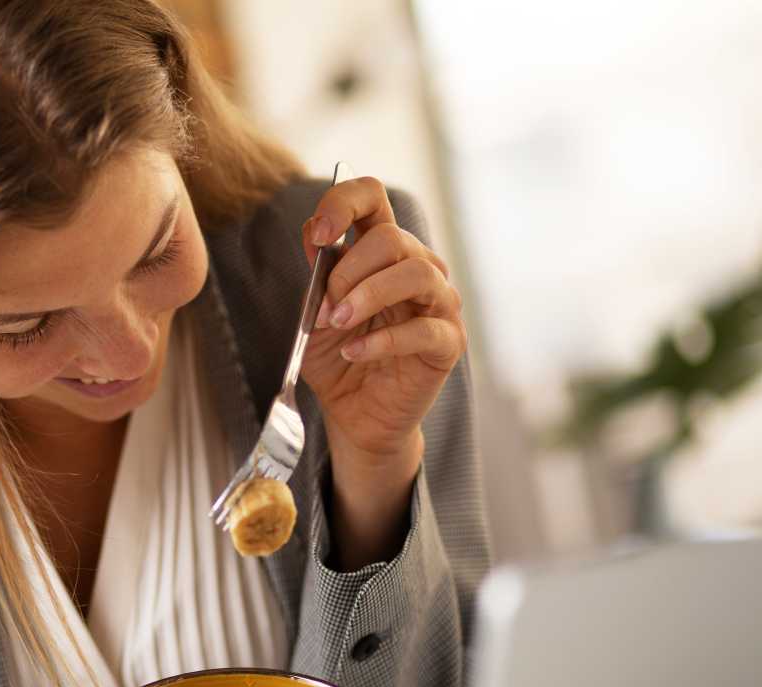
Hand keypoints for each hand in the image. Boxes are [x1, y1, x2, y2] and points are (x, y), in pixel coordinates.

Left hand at [298, 176, 466, 468]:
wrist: (354, 414)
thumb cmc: (338, 357)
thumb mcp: (314, 312)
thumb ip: (318, 273)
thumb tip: (316, 232)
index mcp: (380, 252)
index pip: (373, 198)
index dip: (345, 203)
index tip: (321, 235)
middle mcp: (415, 267)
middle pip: (392, 238)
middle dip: (348, 272)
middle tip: (326, 309)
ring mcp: (438, 303)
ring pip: (415, 273)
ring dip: (367, 297)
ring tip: (338, 325)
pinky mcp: (447, 343)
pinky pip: (422, 330)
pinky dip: (381, 340)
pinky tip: (353, 353)